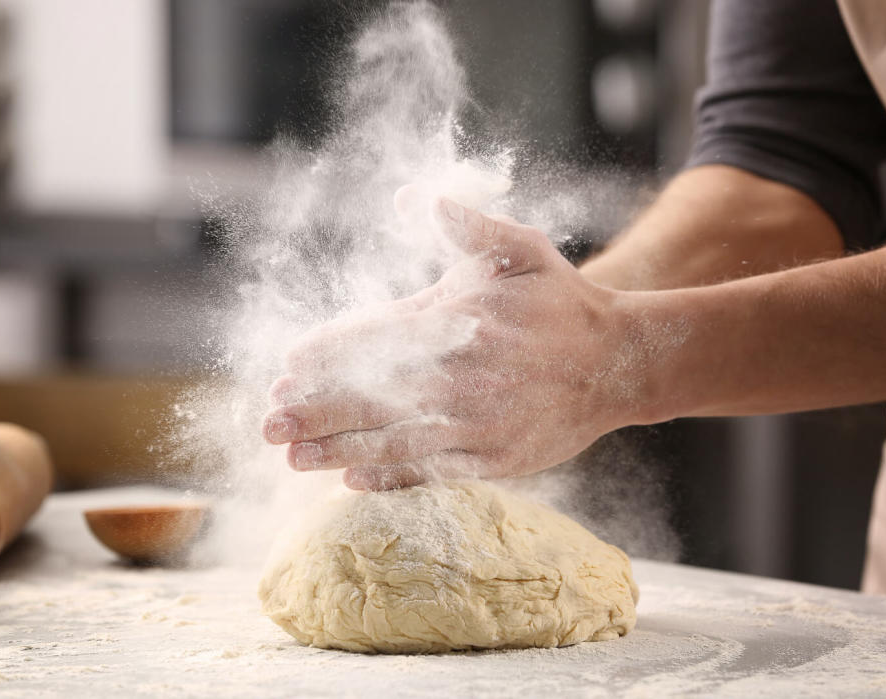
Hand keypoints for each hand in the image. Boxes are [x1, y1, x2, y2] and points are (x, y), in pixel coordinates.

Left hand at [261, 189, 646, 489]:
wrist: (618, 362)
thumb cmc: (559, 301)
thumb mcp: (518, 248)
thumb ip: (464, 223)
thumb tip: (410, 196)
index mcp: (454, 320)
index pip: (371, 340)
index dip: (324, 356)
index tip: (287, 367)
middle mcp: (456, 376)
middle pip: (366, 396)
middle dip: (311, 410)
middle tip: (267, 421)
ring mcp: (473, 424)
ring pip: (389, 440)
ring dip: (334, 449)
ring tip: (291, 457)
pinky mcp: (491, 460)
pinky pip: (427, 472)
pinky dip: (388, 478)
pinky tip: (350, 482)